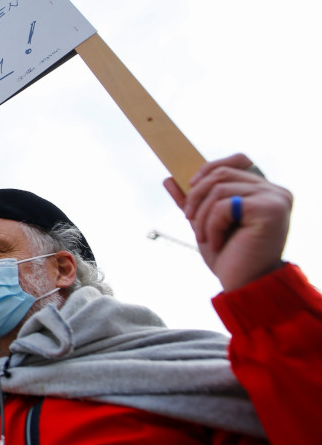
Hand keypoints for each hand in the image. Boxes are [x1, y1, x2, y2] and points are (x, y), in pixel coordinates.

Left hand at [164, 153, 291, 290]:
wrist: (243, 284)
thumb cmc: (229, 255)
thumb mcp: (205, 222)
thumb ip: (192, 199)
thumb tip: (169, 178)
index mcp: (265, 190)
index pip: (239, 159)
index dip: (210, 167)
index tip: (191, 184)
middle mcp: (276, 190)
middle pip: (222, 173)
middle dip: (196, 195)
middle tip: (189, 218)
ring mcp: (275, 199)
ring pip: (218, 189)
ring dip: (202, 215)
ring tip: (204, 237)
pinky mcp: (270, 209)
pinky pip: (223, 206)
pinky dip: (211, 225)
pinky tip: (216, 243)